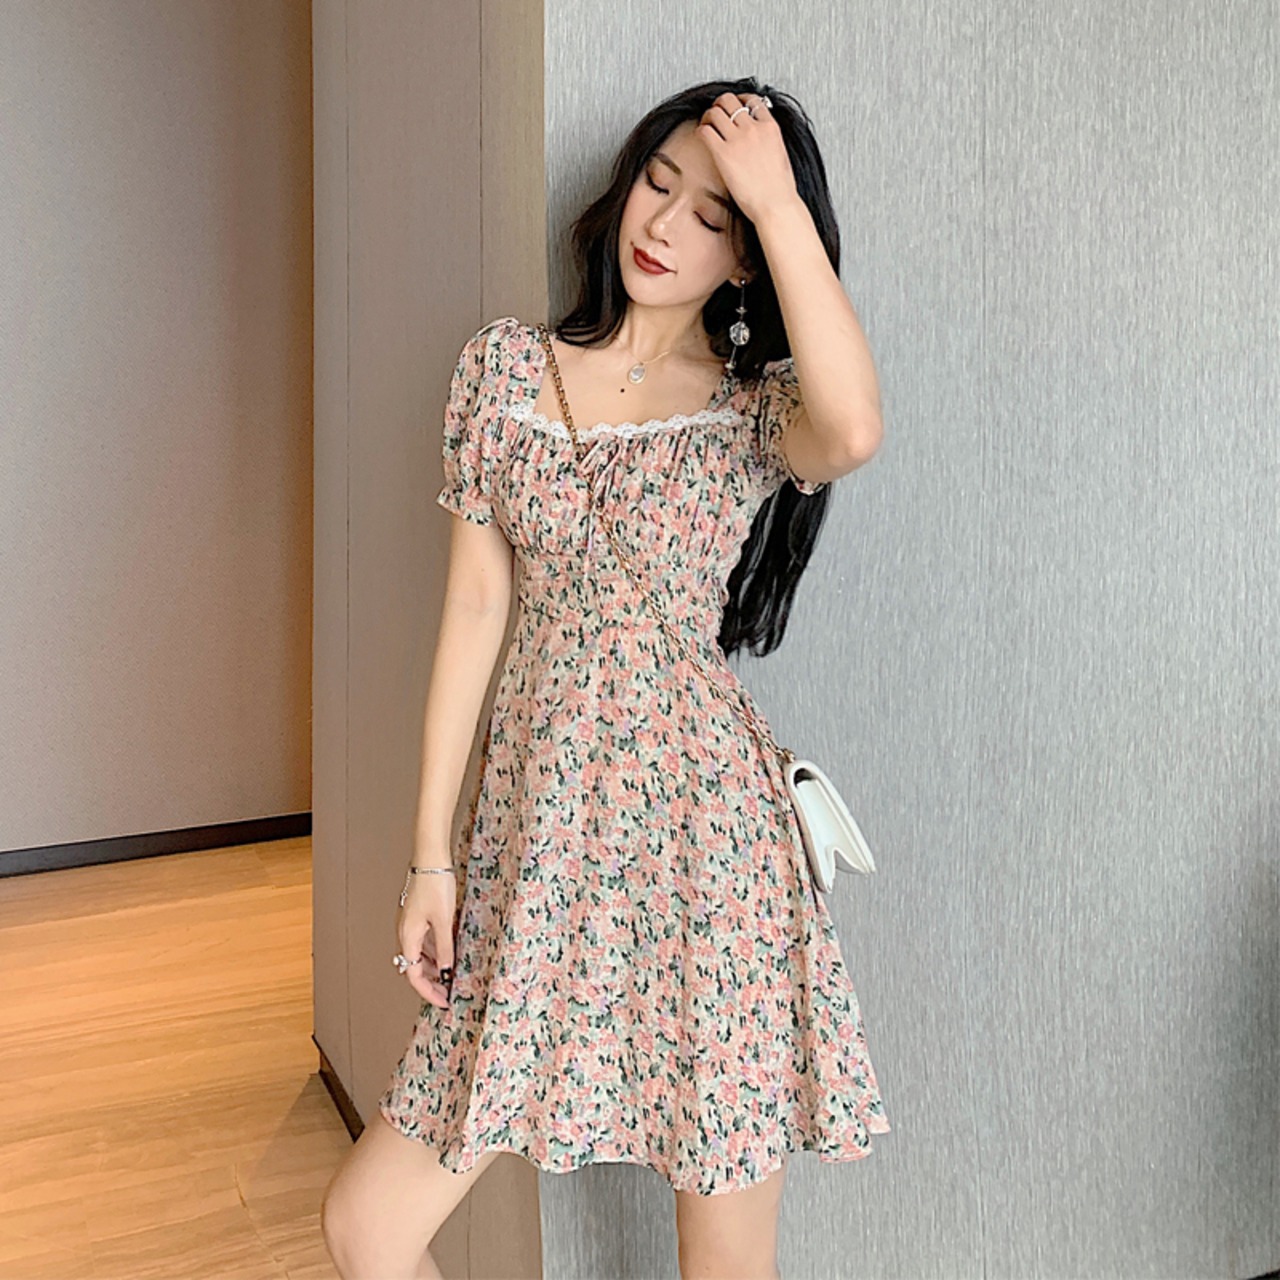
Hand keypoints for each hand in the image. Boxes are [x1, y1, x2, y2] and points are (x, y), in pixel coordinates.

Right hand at [397, 872, 457, 1007]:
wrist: (430, 858)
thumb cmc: (435, 885)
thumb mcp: (444, 920)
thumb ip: (445, 948)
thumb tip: (446, 971)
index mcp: (408, 936)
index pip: (414, 975)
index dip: (428, 992)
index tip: (443, 1002)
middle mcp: (405, 933)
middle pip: (414, 967)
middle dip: (431, 983)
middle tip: (448, 993)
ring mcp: (411, 924)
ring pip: (419, 955)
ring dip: (433, 969)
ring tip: (450, 978)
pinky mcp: (418, 916)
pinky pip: (424, 942)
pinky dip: (434, 953)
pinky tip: (448, 955)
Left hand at [695, 91, 798, 224]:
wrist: (775, 204)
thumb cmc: (779, 189)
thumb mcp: (780, 155)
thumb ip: (769, 142)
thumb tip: (762, 142)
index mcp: (770, 127)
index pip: (753, 100)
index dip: (740, 100)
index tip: (734, 106)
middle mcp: (753, 128)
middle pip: (730, 100)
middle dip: (720, 104)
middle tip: (716, 113)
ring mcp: (738, 139)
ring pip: (715, 111)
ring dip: (708, 116)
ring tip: (707, 125)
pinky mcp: (723, 153)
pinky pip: (705, 131)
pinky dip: (701, 130)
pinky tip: (702, 137)